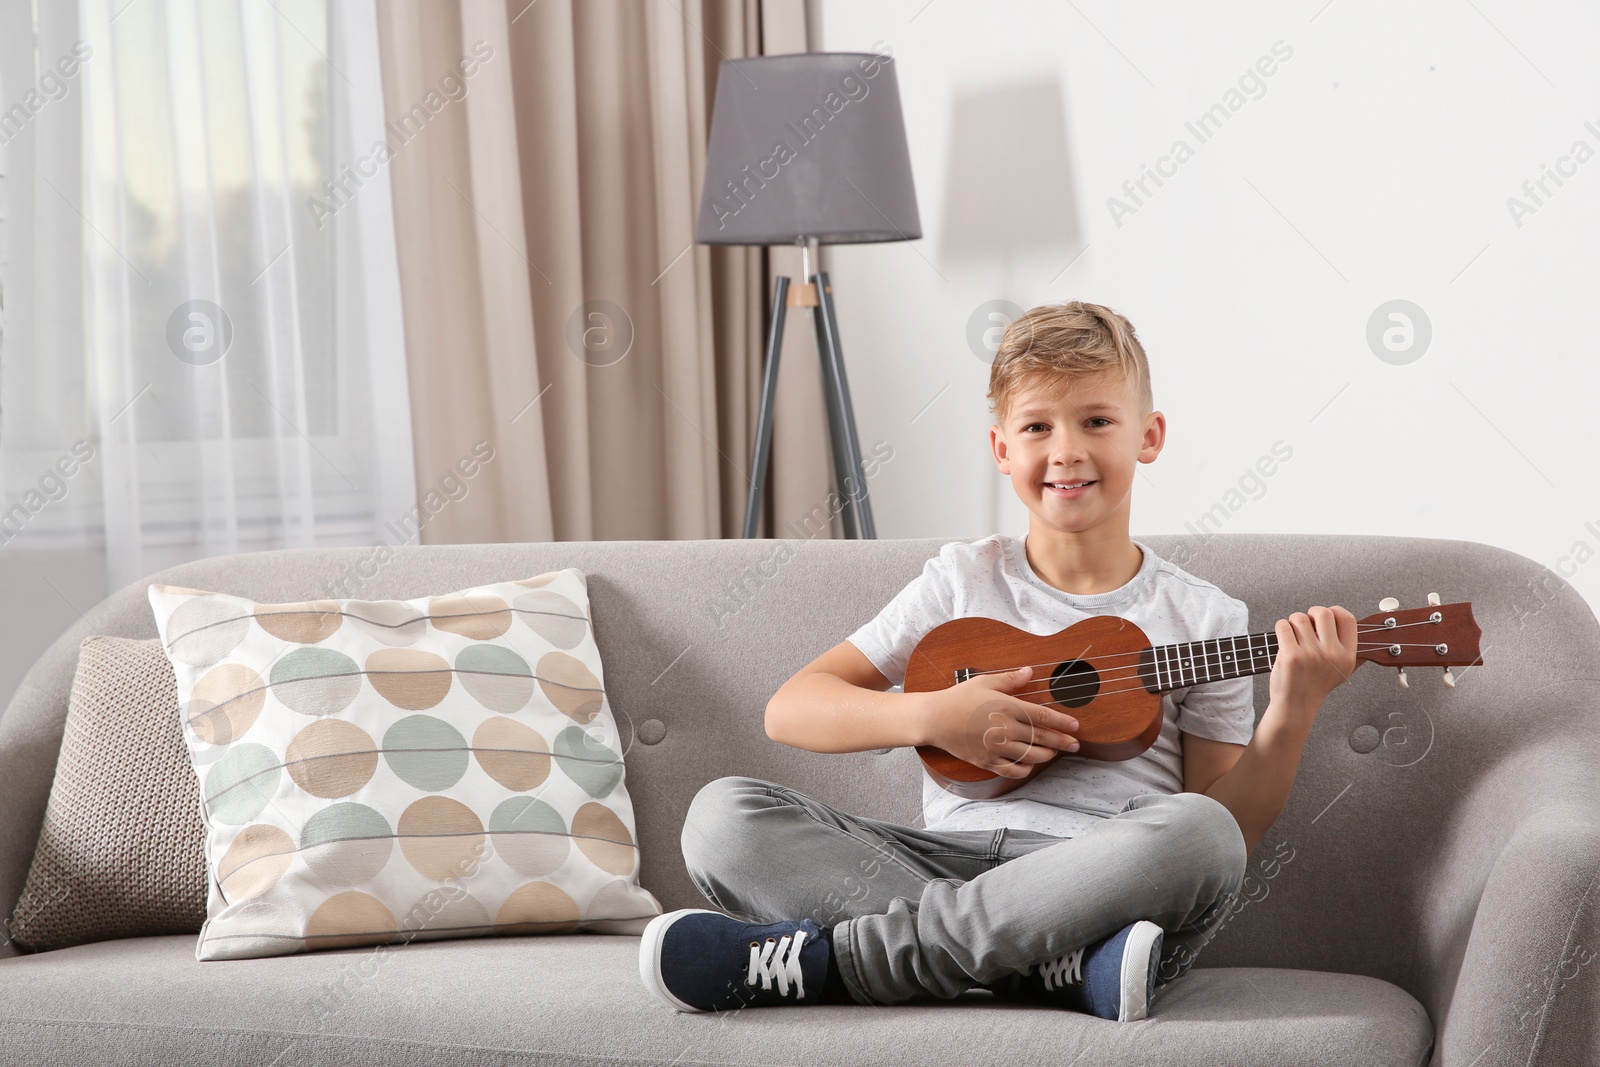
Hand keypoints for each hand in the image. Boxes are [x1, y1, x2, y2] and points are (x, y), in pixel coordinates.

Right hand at [918, 665, 1079, 779]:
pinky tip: (1030, 766)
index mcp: (1007, 707)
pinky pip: (1012, 770)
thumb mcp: (984, 682)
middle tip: (1075, 745)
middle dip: (1062, 741)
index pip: (1042, 716)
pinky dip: (1024, 769)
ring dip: (1046, 755)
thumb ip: (1010, 679)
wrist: (935, 719)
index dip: (1061, 722)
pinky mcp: (987, 761)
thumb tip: (1030, 671)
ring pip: (1030, 755)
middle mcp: (1005, 728)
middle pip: (1041, 737)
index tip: (1075, 726)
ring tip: (1054, 753)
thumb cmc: (958, 698)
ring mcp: (996, 747)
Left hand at [1268, 605, 1357, 712]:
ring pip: (1299, 618)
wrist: (1296, 706)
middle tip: (1305, 624)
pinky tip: (1283, 640)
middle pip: (1323, 613)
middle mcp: (1332, 654)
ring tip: (1293, 636)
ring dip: (1292, 623)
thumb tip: (1367, 635)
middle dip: (1311, 613)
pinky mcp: (1291, 656)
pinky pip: (1283, 626)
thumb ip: (1352, 653)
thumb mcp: (1343, 671)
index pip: (1348, 619)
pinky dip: (1280, 628)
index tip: (1325, 616)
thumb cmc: (1316, 686)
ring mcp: (1311, 655)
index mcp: (1347, 655)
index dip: (1334, 611)